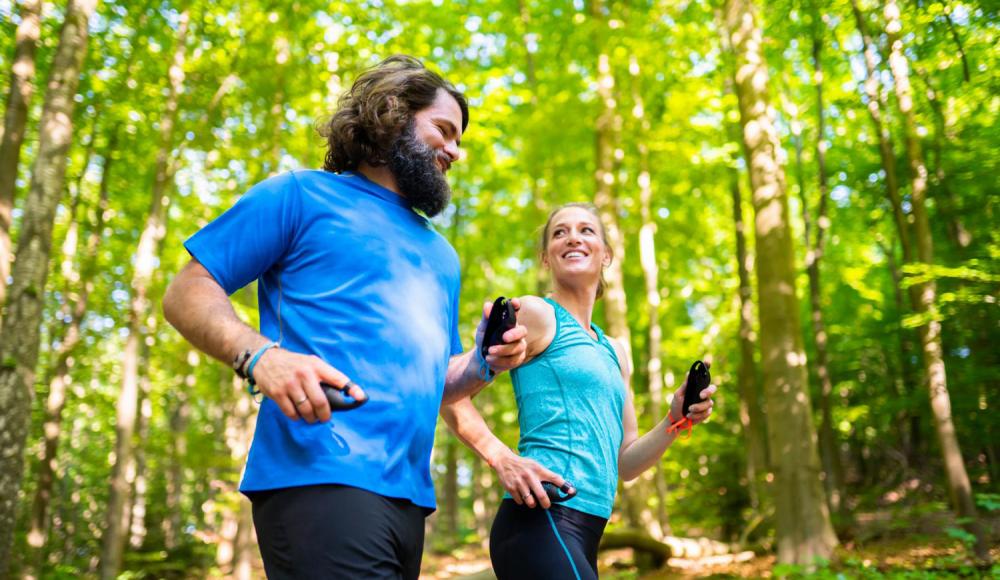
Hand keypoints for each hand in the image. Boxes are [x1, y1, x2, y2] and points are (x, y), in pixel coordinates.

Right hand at [250, 347, 366, 423]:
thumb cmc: (293, 364)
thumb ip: (324, 375)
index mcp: (316, 366)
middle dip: (325, 415)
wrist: (265, 359)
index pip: (338, 378)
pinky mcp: (277, 393)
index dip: (352, 389)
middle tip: (325, 418)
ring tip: (312, 418)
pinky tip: (298, 414)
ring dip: (311, 418)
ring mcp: (290, 385)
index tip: (361, 397)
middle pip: (321, 402)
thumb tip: (342, 393)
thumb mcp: (311, 362)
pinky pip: (292, 413)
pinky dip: (297, 417)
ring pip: (306, 410)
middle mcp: (304, 374)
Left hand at [475, 298, 527, 375]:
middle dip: (514, 334)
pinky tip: (490, 359)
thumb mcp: (483, 328)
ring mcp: (519, 346)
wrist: (483, 356)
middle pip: (523, 331)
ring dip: (503, 350)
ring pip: (517, 348)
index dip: (517, 306)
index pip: (516, 312)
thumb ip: (487, 317)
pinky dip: (500, 360)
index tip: (515, 302)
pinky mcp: (517, 359)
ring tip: (489, 351)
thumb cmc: (485, 338)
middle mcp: (517, 333)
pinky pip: (512, 360)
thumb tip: (488, 305)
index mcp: (510, 322)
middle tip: (504, 337)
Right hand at [490, 449, 564, 508]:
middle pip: (542, 495)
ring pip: (530, 501)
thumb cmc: (523, 465)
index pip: (554, 477)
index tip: (572, 491)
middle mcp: (529, 476)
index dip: (564, 485)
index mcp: (538, 469)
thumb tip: (561, 485)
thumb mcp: (535, 465)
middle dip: (546, 503)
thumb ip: (546, 474)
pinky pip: (520, 501)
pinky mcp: (511, 488)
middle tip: (546, 505)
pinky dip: (522, 501)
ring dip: (532, 503)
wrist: (504, 461)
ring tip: (532, 501)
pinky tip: (521, 496)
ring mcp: (520, 482)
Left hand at [669, 361, 716, 424]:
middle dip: (708, 391)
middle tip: (700, 395)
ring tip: (688, 410)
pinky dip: (697, 415)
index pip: (703, 376)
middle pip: (712, 389)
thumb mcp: (678, 395)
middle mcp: (703, 394)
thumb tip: (688, 373)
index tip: (707, 361)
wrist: (676, 419)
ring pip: (708, 403)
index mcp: (696, 387)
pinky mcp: (706, 413)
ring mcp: (706, 403)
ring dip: (698, 407)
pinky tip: (690, 415)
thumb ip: (684, 386)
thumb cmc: (676, 405)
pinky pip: (706, 412)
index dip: (707, 368)